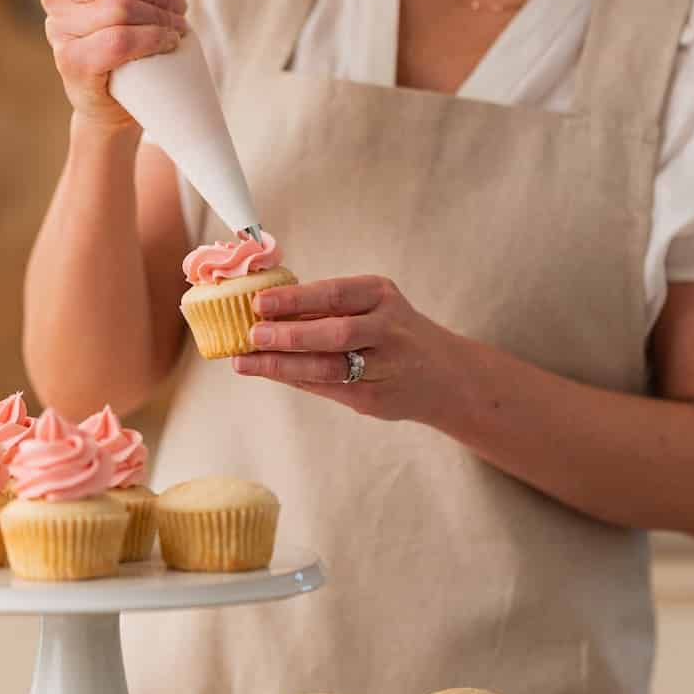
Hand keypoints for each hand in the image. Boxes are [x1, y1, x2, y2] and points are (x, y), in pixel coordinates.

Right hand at [40, 0, 189, 129]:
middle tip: (178, 8)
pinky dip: (151, 40)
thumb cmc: (124, 34)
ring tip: (176, 28)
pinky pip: (118, 40)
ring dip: (162, 19)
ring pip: (122, 8)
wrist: (117, 99)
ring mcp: (59, 30)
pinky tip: (165, 43)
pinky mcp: (71, 62)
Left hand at [233, 275, 450, 423]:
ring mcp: (385, 367)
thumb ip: (329, 308)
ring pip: (329, 367)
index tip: (260, 302)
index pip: (334, 294)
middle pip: (336, 332)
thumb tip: (267, 308)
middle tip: (253, 334)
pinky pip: (328, 389)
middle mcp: (388, 329)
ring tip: (248, 362)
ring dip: (284, 365)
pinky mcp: (375, 399)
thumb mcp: (374, 306)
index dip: (295, 299)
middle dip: (290, 334)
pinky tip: (272, 374)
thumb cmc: (395, 333)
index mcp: (381, 296)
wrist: (446, 375)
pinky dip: (297, 380)